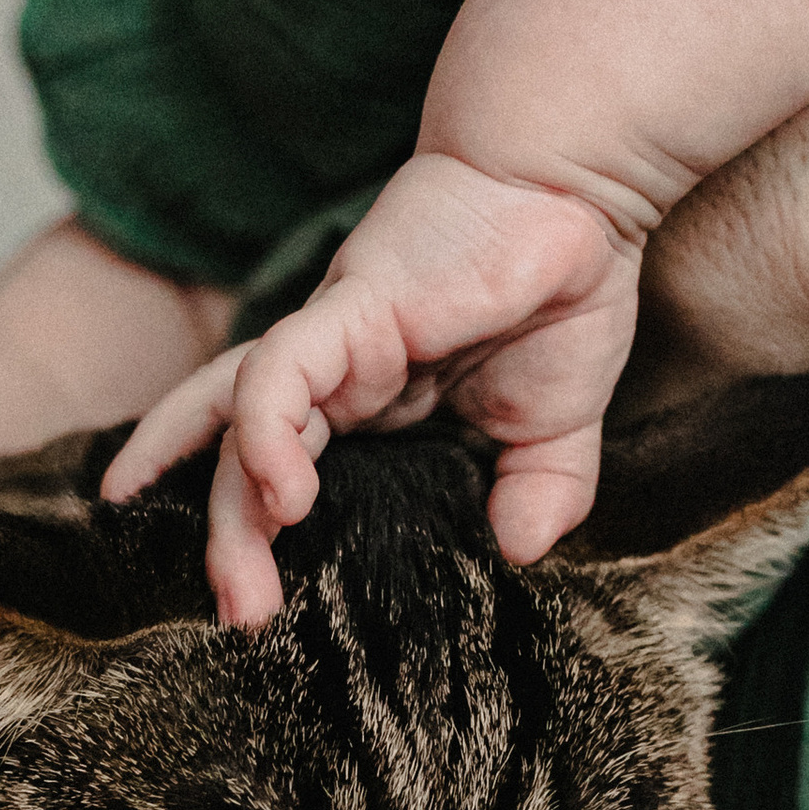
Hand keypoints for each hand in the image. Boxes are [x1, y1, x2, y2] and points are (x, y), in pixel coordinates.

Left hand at [104, 155, 641, 622]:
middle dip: (229, 548)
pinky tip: (286, 500)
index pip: (284, 475)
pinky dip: (265, 437)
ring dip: (231, 514)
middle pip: (242, 466)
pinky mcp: (344, 310)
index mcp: (368, 405)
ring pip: (238, 428)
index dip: (256, 536)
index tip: (255, 611)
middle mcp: (332, 378)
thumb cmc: (562, 286)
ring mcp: (330, 344)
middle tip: (242, 620)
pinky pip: (276, 378)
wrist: (579, 188)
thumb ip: (539, 494)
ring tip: (240, 593)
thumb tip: (519, 553)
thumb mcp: (555, 426)